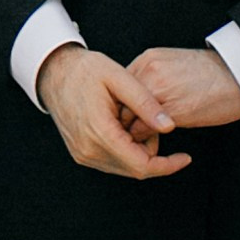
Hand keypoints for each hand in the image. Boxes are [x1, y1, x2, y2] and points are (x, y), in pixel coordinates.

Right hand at [34, 46, 189, 182]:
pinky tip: (124, 127)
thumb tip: (170, 127)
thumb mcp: (119, 77)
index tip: (185, 157)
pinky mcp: (81, 154)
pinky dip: (126, 150)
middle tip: (151, 120)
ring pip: (125, 167)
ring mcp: (83, 154)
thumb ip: (146, 103)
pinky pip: (113, 162)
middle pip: (135, 168)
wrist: (53, 73)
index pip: (141, 165)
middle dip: (152, 150)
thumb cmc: (84, 71)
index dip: (168, 165)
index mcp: (99, 132)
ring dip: (139, 150)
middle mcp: (88, 150)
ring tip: (135, 120)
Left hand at [127, 45, 239, 129]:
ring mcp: (158, 92)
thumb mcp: (175, 64)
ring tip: (140, 140)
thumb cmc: (212, 72)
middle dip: (122, 119)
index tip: (125, 117)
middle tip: (127, 133)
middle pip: (118, 102)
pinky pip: (144, 131)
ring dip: (131, 132)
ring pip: (127, 119)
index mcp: (148, 60)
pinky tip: (154, 143)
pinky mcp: (171, 112)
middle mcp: (148, 73)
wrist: (239, 75)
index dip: (121, 105)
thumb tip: (138, 96)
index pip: (119, 87)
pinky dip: (145, 140)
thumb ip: (152, 76)